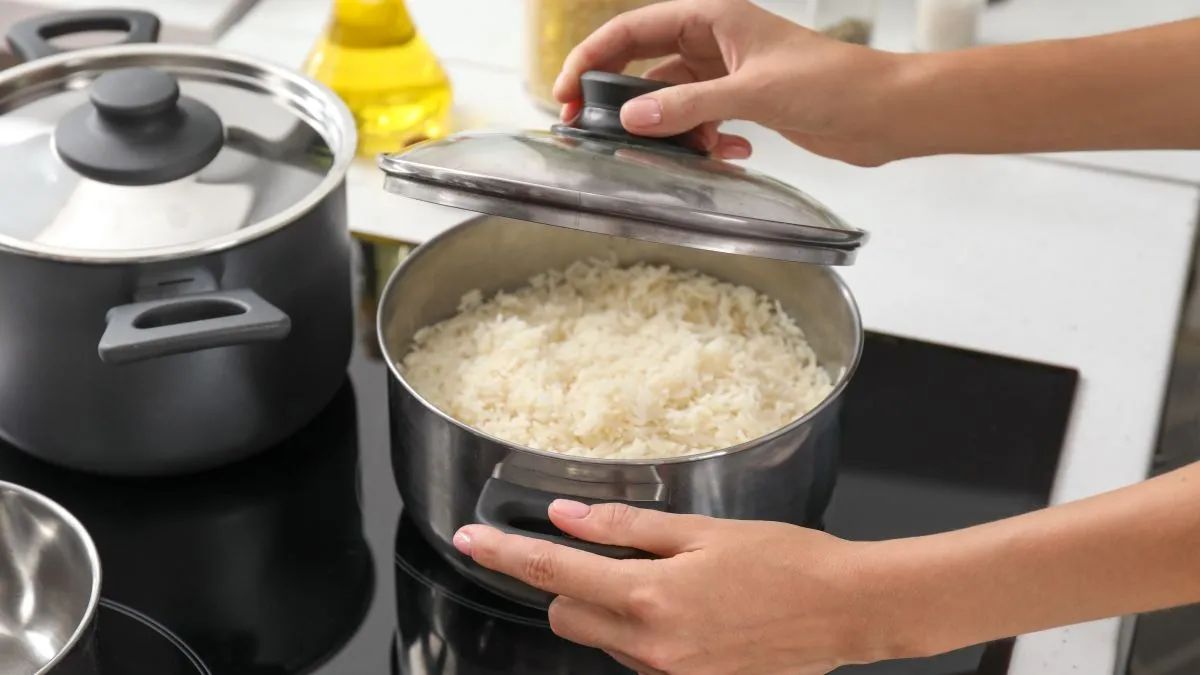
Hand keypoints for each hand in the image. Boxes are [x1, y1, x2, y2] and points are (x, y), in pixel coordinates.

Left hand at [452, 500, 910, 673]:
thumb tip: (565, 516)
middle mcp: (650, 647)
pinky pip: (638, 659)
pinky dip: (641, 631)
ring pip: (602, 639)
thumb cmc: (784, 561)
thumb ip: (624, 526)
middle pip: (567, 615)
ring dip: (608, 607)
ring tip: (665, 580)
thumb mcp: (701, 531)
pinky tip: (686, 609)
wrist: (846, 611)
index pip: (552, 574)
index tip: (469, 541)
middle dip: (567, 585)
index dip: (503, 555)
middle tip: (598, 553)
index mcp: (648, 598)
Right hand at [552, 0, 909, 164]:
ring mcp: (730, 74)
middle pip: (645, 64)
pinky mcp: (746, 105)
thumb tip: (631, 119)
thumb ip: (688, 107)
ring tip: (670, 153)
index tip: (564, 91)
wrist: (886, 113)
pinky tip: (729, 154)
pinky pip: (702, 122)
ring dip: (670, 129)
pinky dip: (706, 141)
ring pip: (673, 99)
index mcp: (714, 19)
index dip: (593, 57)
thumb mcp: (753, 93)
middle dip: (619, 98)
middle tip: (586, 129)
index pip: (634, 29)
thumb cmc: (834, 83)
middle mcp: (717, 42)